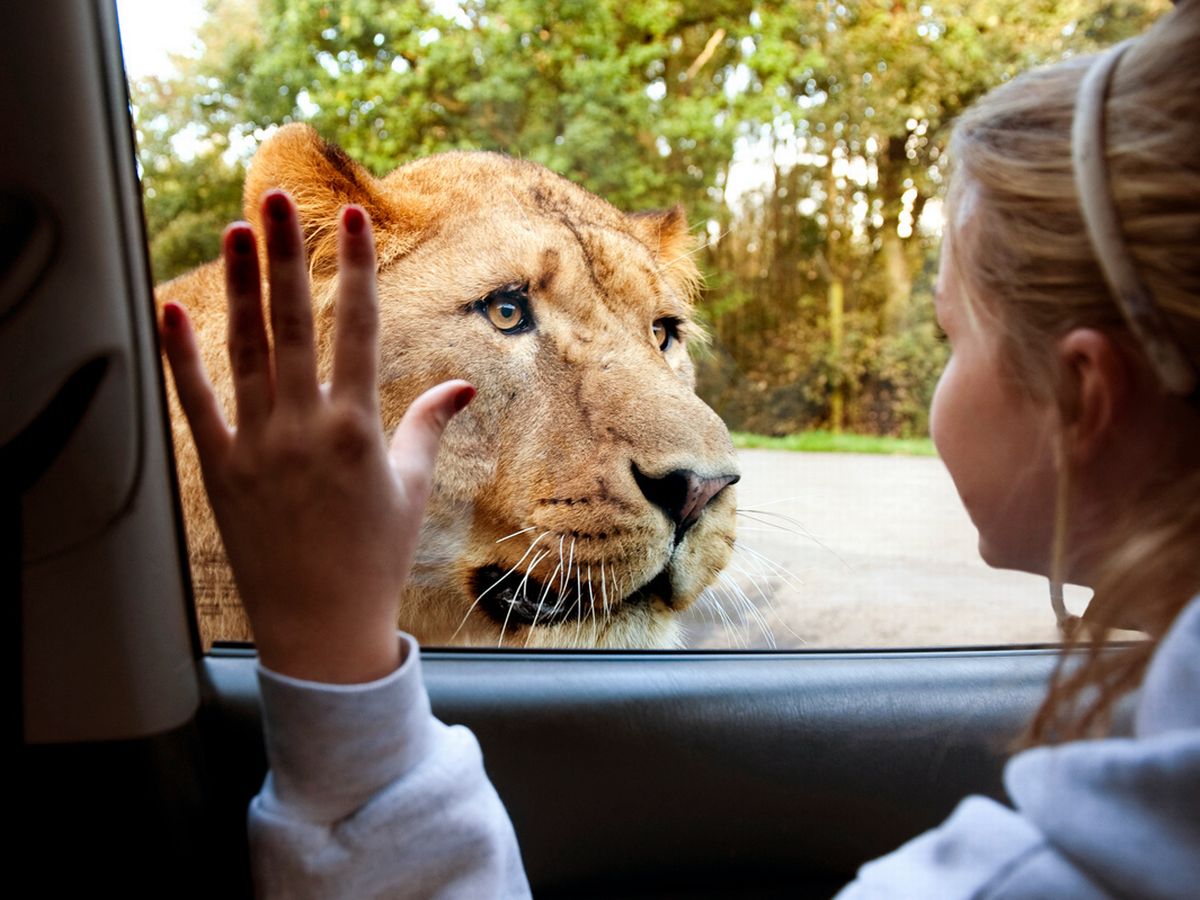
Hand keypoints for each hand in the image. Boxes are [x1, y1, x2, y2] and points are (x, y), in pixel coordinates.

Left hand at [160, 191, 473, 682]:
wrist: (323, 625)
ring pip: (245, 351)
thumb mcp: (411, 488)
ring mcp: (256, 446)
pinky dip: (183, 356)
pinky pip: (197, 403)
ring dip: (241, 288)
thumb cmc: (377, 557)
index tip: (352, 219)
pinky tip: (174, 307)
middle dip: (288, 255)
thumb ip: (429, 427)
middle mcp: (303, 427)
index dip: (355, 269)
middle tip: (276, 199)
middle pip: (294, 324)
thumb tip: (461, 387)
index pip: (358, 329)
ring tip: (236, 232)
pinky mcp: (219, 469)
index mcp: (357, 428)